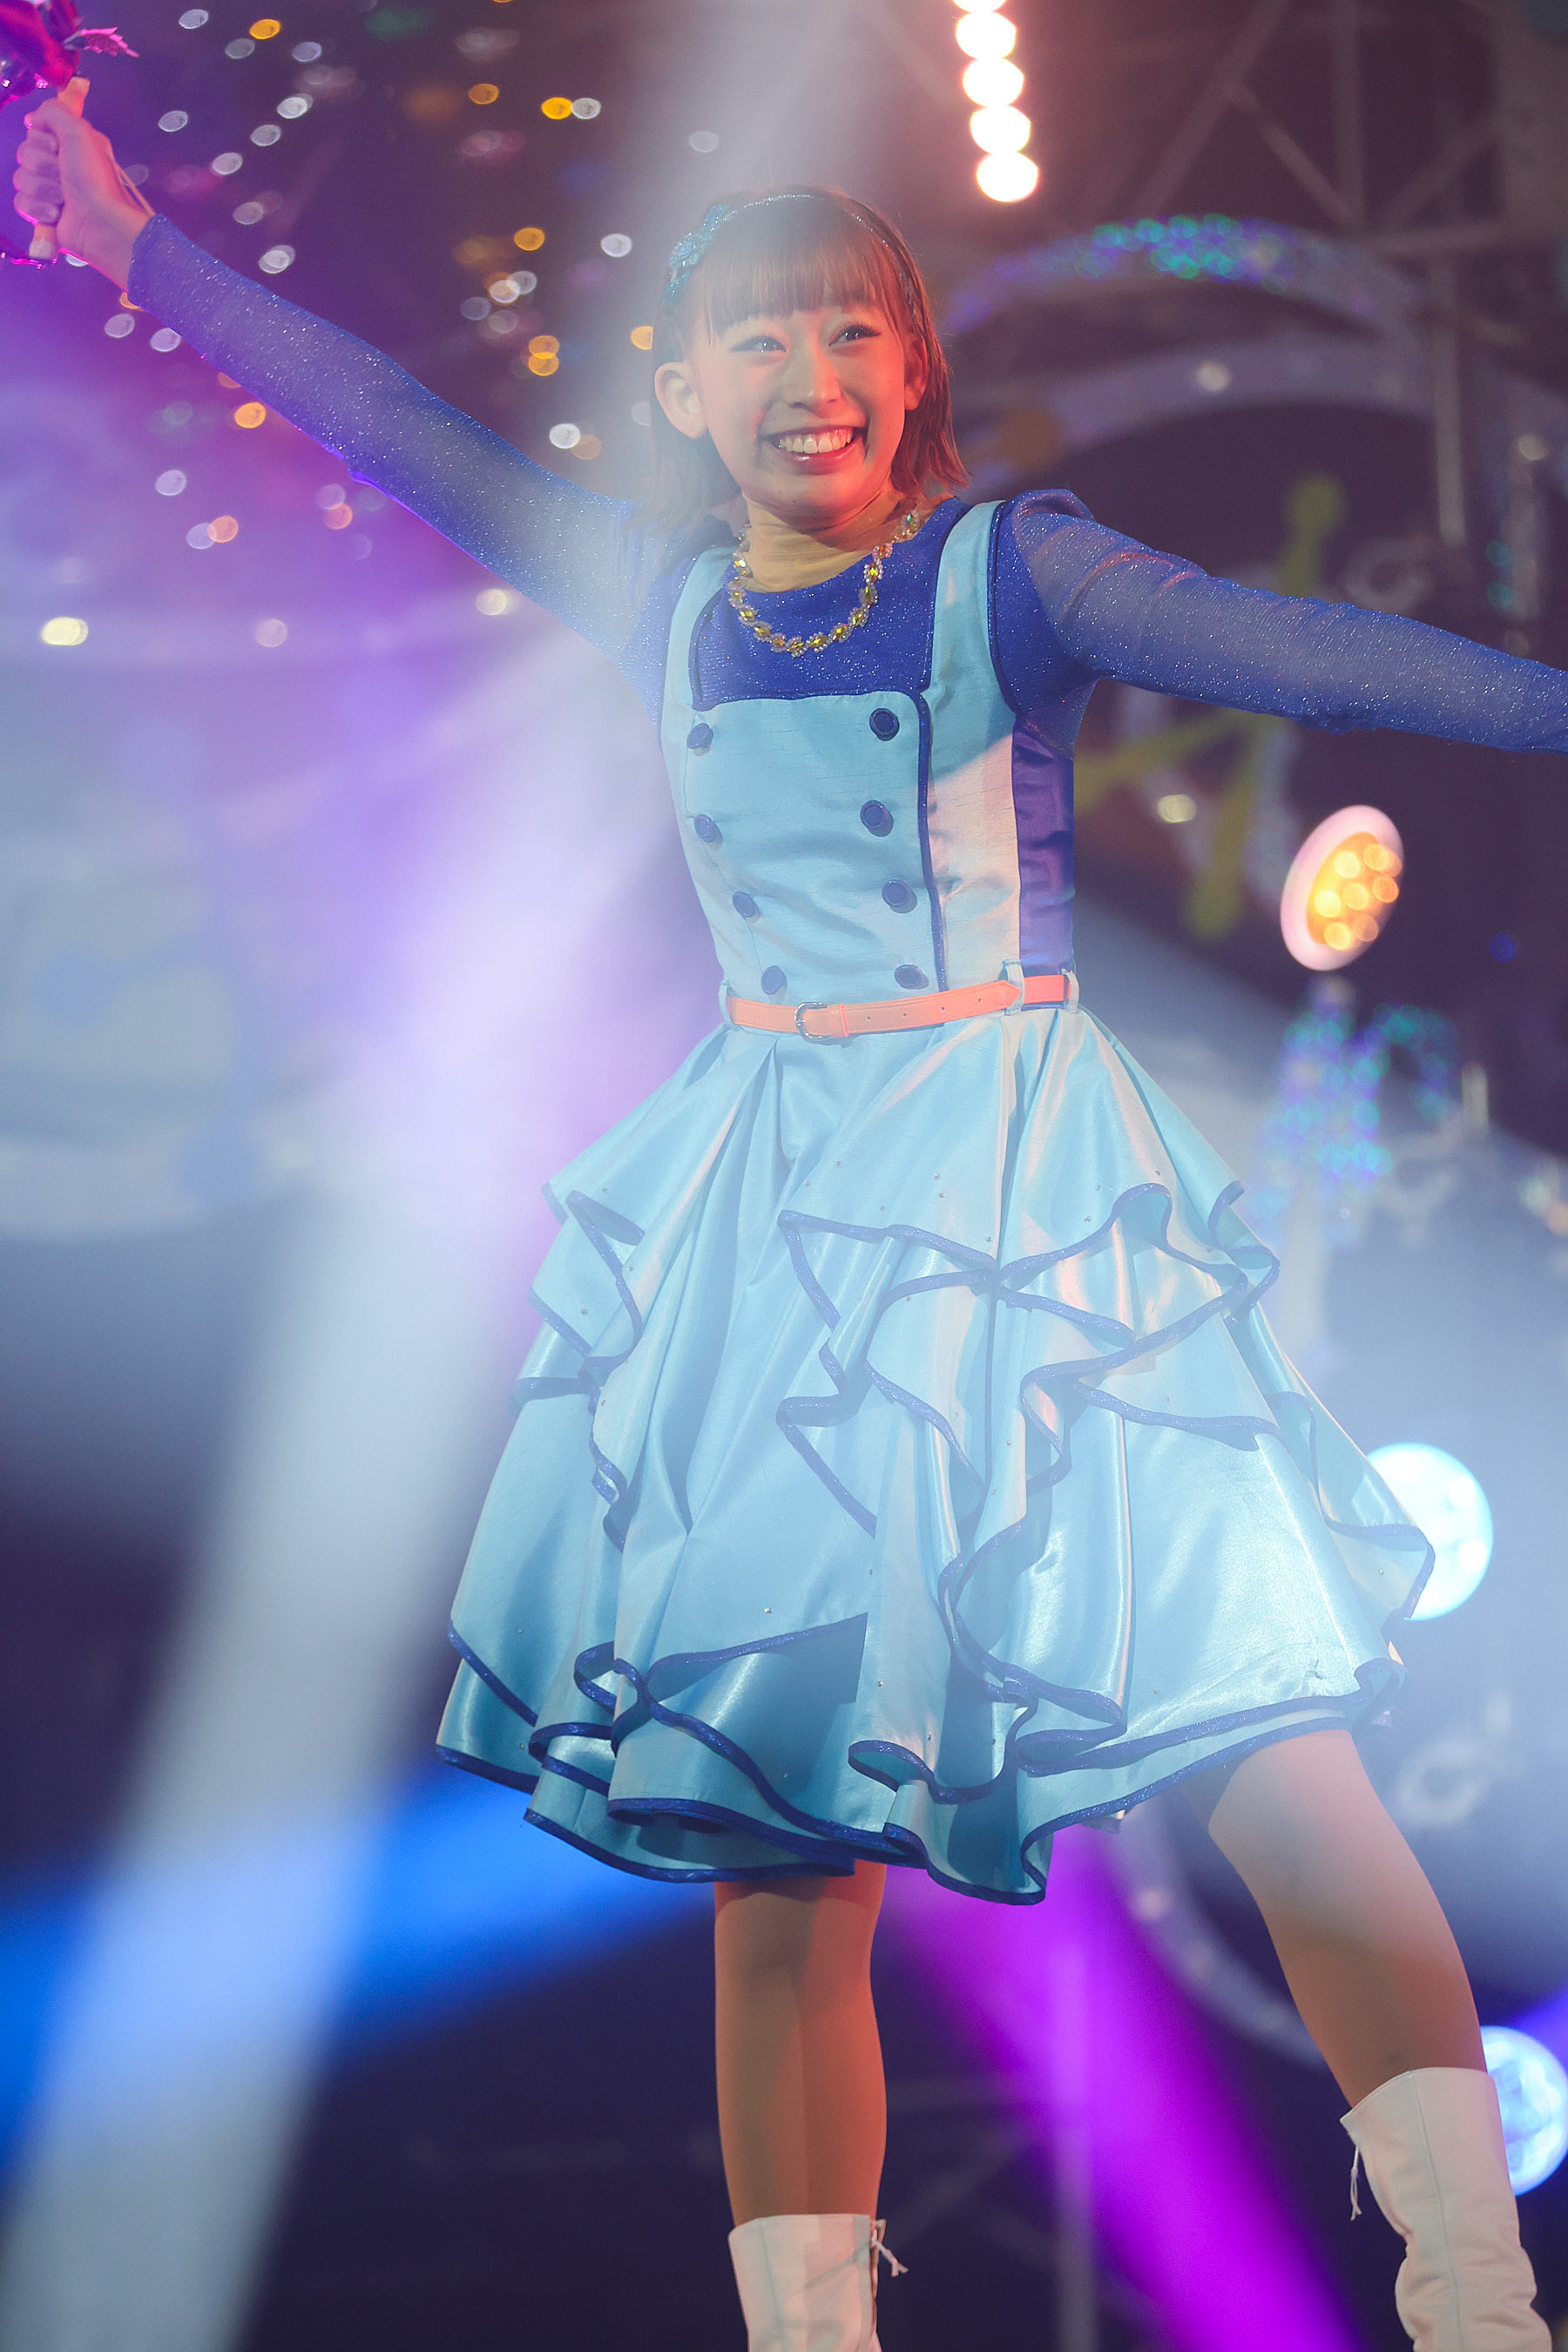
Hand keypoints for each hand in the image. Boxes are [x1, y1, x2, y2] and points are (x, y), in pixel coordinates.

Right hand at [13, 81, 154, 287]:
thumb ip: (54, 110)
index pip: (34, 130)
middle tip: (64, 176)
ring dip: (43, 188)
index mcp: (68, 142)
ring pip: (21, 178)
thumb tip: (32, 118)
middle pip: (24, 153)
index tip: (57, 146)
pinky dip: (37, 208)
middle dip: (42, 165)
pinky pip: (21, 202)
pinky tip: (56, 214)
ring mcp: (50, 189)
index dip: (41, 138)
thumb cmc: (94, 179)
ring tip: (64, 198)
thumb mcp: (78, 131)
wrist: (101, 223)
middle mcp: (59, 163)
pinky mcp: (43, 212)